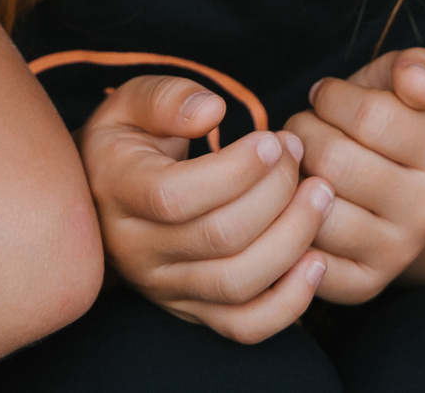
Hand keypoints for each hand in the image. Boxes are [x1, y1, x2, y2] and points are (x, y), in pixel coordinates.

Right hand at [77, 74, 336, 341]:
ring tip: (321, 194)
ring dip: (293, 239)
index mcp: (120, 192)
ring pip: (237, 284)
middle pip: (219, 238)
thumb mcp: (131, 103)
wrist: (103, 199)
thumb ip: (167, 97)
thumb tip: (211, 111)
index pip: (177, 196)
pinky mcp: (193, 311)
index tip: (273, 140)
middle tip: (300, 154)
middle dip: (276, 193)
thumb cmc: (128, 141)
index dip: (236, 170)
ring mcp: (165, 288)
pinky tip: (318, 261)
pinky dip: (289, 304)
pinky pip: (245, 326)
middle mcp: (137, 251)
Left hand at [285, 48, 424, 303]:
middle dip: (304, 133)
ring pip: (315, 210)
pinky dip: (289, 226)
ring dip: (290, 180)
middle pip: (334, 161)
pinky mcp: (364, 285)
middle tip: (306, 132)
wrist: (401, 195)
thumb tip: (416, 84)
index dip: (332, 97)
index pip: (370, 116)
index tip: (327, 98)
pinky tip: (296, 205)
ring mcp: (399, 251)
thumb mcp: (404, 85)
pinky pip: (306, 256)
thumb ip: (415, 66)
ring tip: (301, 166)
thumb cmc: (390, 125)